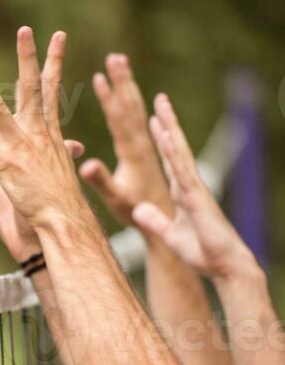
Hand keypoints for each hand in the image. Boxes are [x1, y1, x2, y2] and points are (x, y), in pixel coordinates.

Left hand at [0, 28, 84, 233]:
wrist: (62, 217)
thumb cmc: (62, 195)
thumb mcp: (62, 166)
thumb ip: (63, 150)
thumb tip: (75, 146)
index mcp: (49, 130)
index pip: (52, 88)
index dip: (55, 60)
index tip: (58, 36)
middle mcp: (36, 132)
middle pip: (31, 88)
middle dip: (29, 57)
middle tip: (25, 29)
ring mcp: (19, 147)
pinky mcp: (4, 165)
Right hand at [79, 54, 170, 227]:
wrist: (164, 224)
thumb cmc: (136, 214)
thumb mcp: (116, 199)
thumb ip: (102, 181)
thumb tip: (85, 165)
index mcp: (135, 154)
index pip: (121, 120)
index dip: (110, 98)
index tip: (101, 76)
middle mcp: (144, 145)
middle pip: (133, 106)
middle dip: (123, 81)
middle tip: (115, 57)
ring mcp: (147, 147)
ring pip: (138, 109)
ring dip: (128, 86)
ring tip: (120, 63)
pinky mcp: (148, 151)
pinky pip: (139, 121)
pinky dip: (134, 104)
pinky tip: (133, 95)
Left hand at [132, 95, 254, 278]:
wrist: (224, 265)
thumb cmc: (202, 253)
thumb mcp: (170, 236)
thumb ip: (155, 222)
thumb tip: (140, 210)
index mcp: (182, 193)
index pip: (169, 160)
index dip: (161, 140)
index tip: (153, 119)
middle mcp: (188, 185)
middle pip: (174, 148)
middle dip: (166, 123)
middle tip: (159, 98)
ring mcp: (194, 189)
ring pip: (179, 152)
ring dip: (169, 128)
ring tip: (161, 104)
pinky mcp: (196, 198)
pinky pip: (181, 170)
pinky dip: (172, 153)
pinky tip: (165, 136)